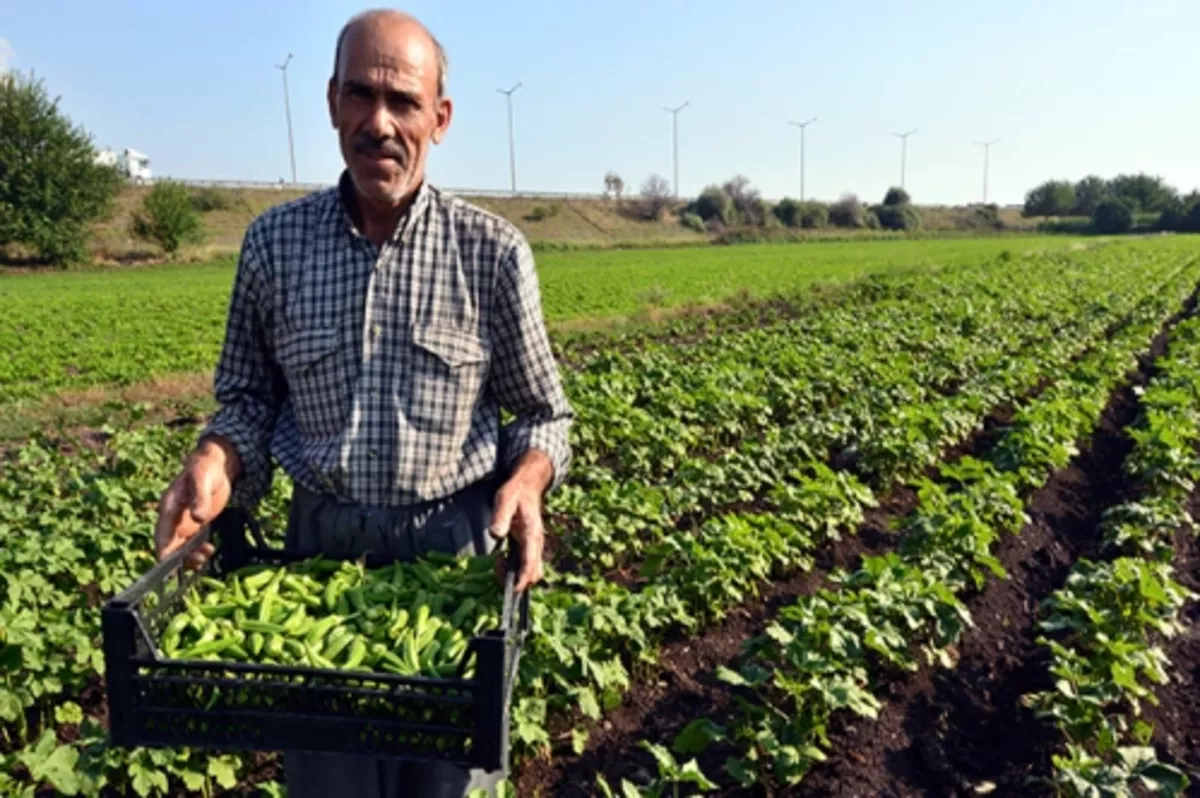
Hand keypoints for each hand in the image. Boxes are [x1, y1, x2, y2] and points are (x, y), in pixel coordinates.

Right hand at [154, 437, 239, 569]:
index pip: (161, 536)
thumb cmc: (204, 469)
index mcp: (168, 508)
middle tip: (199, 559)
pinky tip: (210, 550)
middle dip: (180, 559)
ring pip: (180, 548)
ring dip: (190, 557)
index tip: (172, 566)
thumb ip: (200, 498)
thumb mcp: (202, 479)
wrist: (214, 466)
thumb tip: (199, 518)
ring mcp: (183, 523)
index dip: (164, 553)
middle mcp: (172, 519)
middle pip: (169, 546)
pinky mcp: (194, 525)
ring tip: (207, 553)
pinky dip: (197, 551)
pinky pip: (191, 544)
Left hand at [489, 451, 553, 592]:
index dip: (522, 581)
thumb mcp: (504, 500)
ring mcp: (534, 548)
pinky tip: (501, 559)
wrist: (527, 486)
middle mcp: (536, 544)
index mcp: (532, 535)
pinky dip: (514, 571)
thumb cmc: (515, 493)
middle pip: (533, 575)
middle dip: (516, 581)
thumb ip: (500, 517)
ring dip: (514, 576)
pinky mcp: (529, 548)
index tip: (511, 591)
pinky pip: (526, 568)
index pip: (530, 565)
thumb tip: (495, 534)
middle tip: (497, 565)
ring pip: (531, 573)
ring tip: (498, 561)